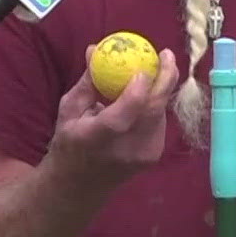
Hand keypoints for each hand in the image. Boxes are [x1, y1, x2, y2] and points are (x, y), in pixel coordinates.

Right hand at [46, 43, 178, 186]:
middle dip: (165, 79)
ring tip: (157, 67)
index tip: (143, 66)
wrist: (79, 187)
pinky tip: (148, 92)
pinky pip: (159, 121)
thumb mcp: (69, 111)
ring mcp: (142, 155)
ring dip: (161, 89)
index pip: (123, 115)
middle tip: (166, 54)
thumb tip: (95, 49)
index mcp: (96, 139)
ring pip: (160, 113)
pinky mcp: (153, 156)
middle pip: (153, 111)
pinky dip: (155, 104)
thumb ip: (87, 82)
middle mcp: (124, 150)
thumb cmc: (69, 144)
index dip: (137, 90)